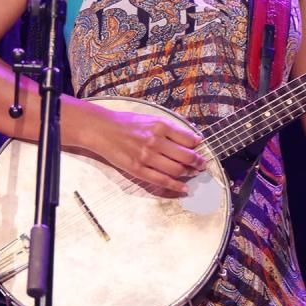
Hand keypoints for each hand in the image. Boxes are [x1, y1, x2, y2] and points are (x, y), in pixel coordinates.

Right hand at [74, 100, 206, 196]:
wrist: (102, 129)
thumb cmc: (127, 123)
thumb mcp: (151, 118)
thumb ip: (170, 128)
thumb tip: (192, 137)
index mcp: (161, 126)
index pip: (189, 139)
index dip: (198, 146)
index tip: (201, 149)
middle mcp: (156, 141)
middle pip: (185, 156)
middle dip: (198, 162)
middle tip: (202, 165)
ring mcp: (147, 157)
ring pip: (176, 169)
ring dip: (189, 173)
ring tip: (193, 173)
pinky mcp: (138, 169)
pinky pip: (161, 180)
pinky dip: (176, 185)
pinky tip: (184, 187)